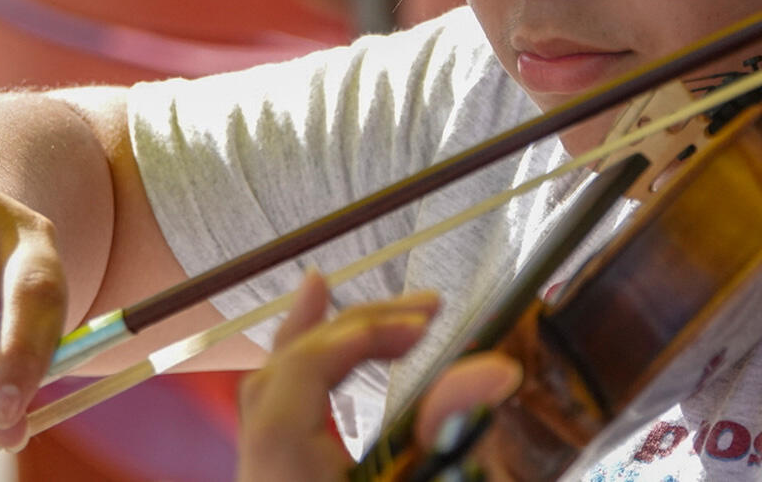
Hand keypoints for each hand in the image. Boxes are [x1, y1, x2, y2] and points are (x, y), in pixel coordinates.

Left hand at [236, 271, 522, 481]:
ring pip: (271, 398)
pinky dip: (305, 380)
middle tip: (423, 307)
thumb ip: (452, 437)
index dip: (355, 336)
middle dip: (345, 327)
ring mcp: (270, 480)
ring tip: (341, 297)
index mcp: (285, 476)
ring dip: (316, 343)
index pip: (296, 380)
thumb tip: (496, 369)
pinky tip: (334, 362)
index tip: (426, 325)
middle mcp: (265, 477)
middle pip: (279, 379)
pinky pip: (279, 424)